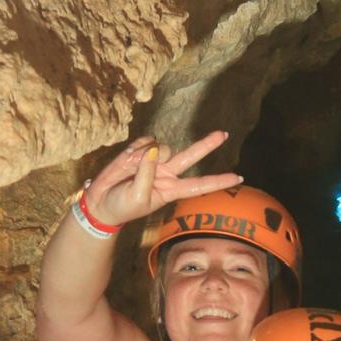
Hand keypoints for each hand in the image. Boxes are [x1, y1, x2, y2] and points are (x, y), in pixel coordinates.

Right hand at [82, 131, 241, 229]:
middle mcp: (168, 173)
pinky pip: (145, 141)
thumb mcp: (138, 197)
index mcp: (172, 190)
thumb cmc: (123, 206)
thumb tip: (154, 149)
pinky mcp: (140, 151)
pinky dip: (135, 149)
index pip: (200, 185)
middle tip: (224, 134)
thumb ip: (147, 173)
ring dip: (145, 155)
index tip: (239, 178)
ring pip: (162, 146)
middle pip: (192, 156)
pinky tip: (126, 160)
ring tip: (128, 170)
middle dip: (207, 144)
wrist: (101, 202)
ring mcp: (155, 160)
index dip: (219, 181)